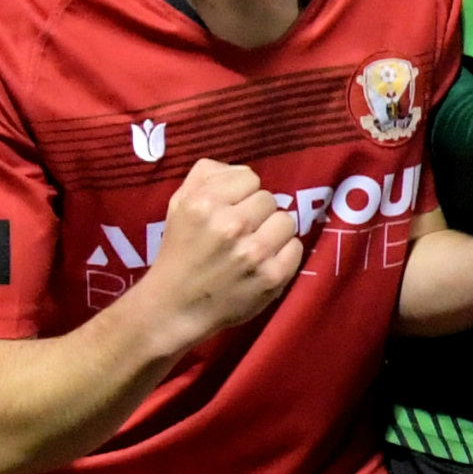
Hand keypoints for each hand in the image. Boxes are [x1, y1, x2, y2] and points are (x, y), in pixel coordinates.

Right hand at [136, 158, 302, 340]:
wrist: (176, 305)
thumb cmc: (180, 251)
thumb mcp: (179, 205)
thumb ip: (205, 176)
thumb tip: (235, 167)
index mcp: (204, 203)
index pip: (249, 177)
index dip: (241, 193)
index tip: (231, 208)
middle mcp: (230, 225)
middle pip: (269, 199)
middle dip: (257, 213)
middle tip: (241, 231)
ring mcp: (253, 252)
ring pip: (286, 220)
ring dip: (273, 232)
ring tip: (254, 245)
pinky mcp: (272, 276)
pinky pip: (296, 247)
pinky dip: (284, 254)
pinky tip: (264, 262)